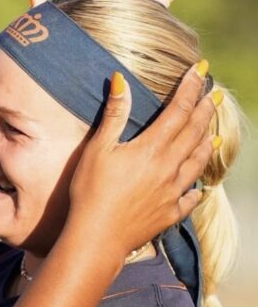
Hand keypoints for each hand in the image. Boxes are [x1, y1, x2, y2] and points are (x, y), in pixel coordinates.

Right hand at [67, 64, 216, 259]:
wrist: (97, 236)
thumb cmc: (91, 191)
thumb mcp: (98, 148)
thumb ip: (114, 115)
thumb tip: (121, 80)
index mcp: (152, 148)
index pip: (178, 110)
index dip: (190, 88)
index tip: (201, 70)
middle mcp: (169, 167)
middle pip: (194, 133)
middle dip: (205, 110)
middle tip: (215, 94)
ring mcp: (172, 192)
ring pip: (197, 162)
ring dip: (206, 144)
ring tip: (213, 134)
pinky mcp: (169, 213)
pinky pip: (190, 198)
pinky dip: (196, 189)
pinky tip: (199, 188)